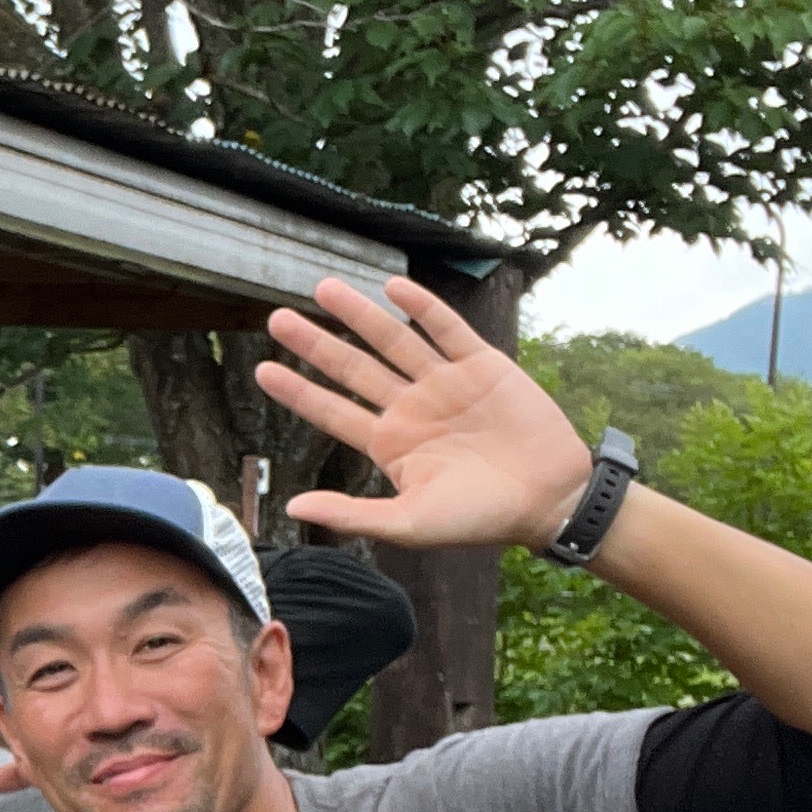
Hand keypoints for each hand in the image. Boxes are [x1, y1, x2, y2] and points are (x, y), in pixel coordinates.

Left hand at [260, 276, 595, 553]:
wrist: (548, 498)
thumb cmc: (479, 520)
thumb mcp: (410, 524)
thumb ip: (352, 514)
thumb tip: (291, 507)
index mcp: (390, 444)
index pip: (333, 412)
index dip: (298, 391)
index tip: (262, 369)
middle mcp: (411, 408)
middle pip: (352, 368)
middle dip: (315, 344)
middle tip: (277, 319)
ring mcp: (444, 383)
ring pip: (393, 341)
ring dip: (359, 315)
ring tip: (323, 288)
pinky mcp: (482, 364)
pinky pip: (446, 329)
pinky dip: (422, 308)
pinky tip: (393, 288)